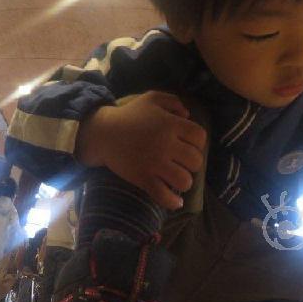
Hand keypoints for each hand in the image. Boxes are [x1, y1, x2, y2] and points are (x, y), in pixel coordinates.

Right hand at [75, 91, 205, 210]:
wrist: (102, 132)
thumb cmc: (129, 115)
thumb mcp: (151, 99)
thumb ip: (173, 102)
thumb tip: (188, 114)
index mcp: (170, 125)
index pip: (200, 137)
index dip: (198, 143)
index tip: (189, 146)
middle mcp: (166, 144)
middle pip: (195, 161)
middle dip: (191, 163)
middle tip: (181, 163)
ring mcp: (154, 163)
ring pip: (184, 180)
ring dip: (184, 181)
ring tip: (178, 178)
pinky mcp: (142, 177)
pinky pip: (163, 195)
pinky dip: (173, 202)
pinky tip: (177, 202)